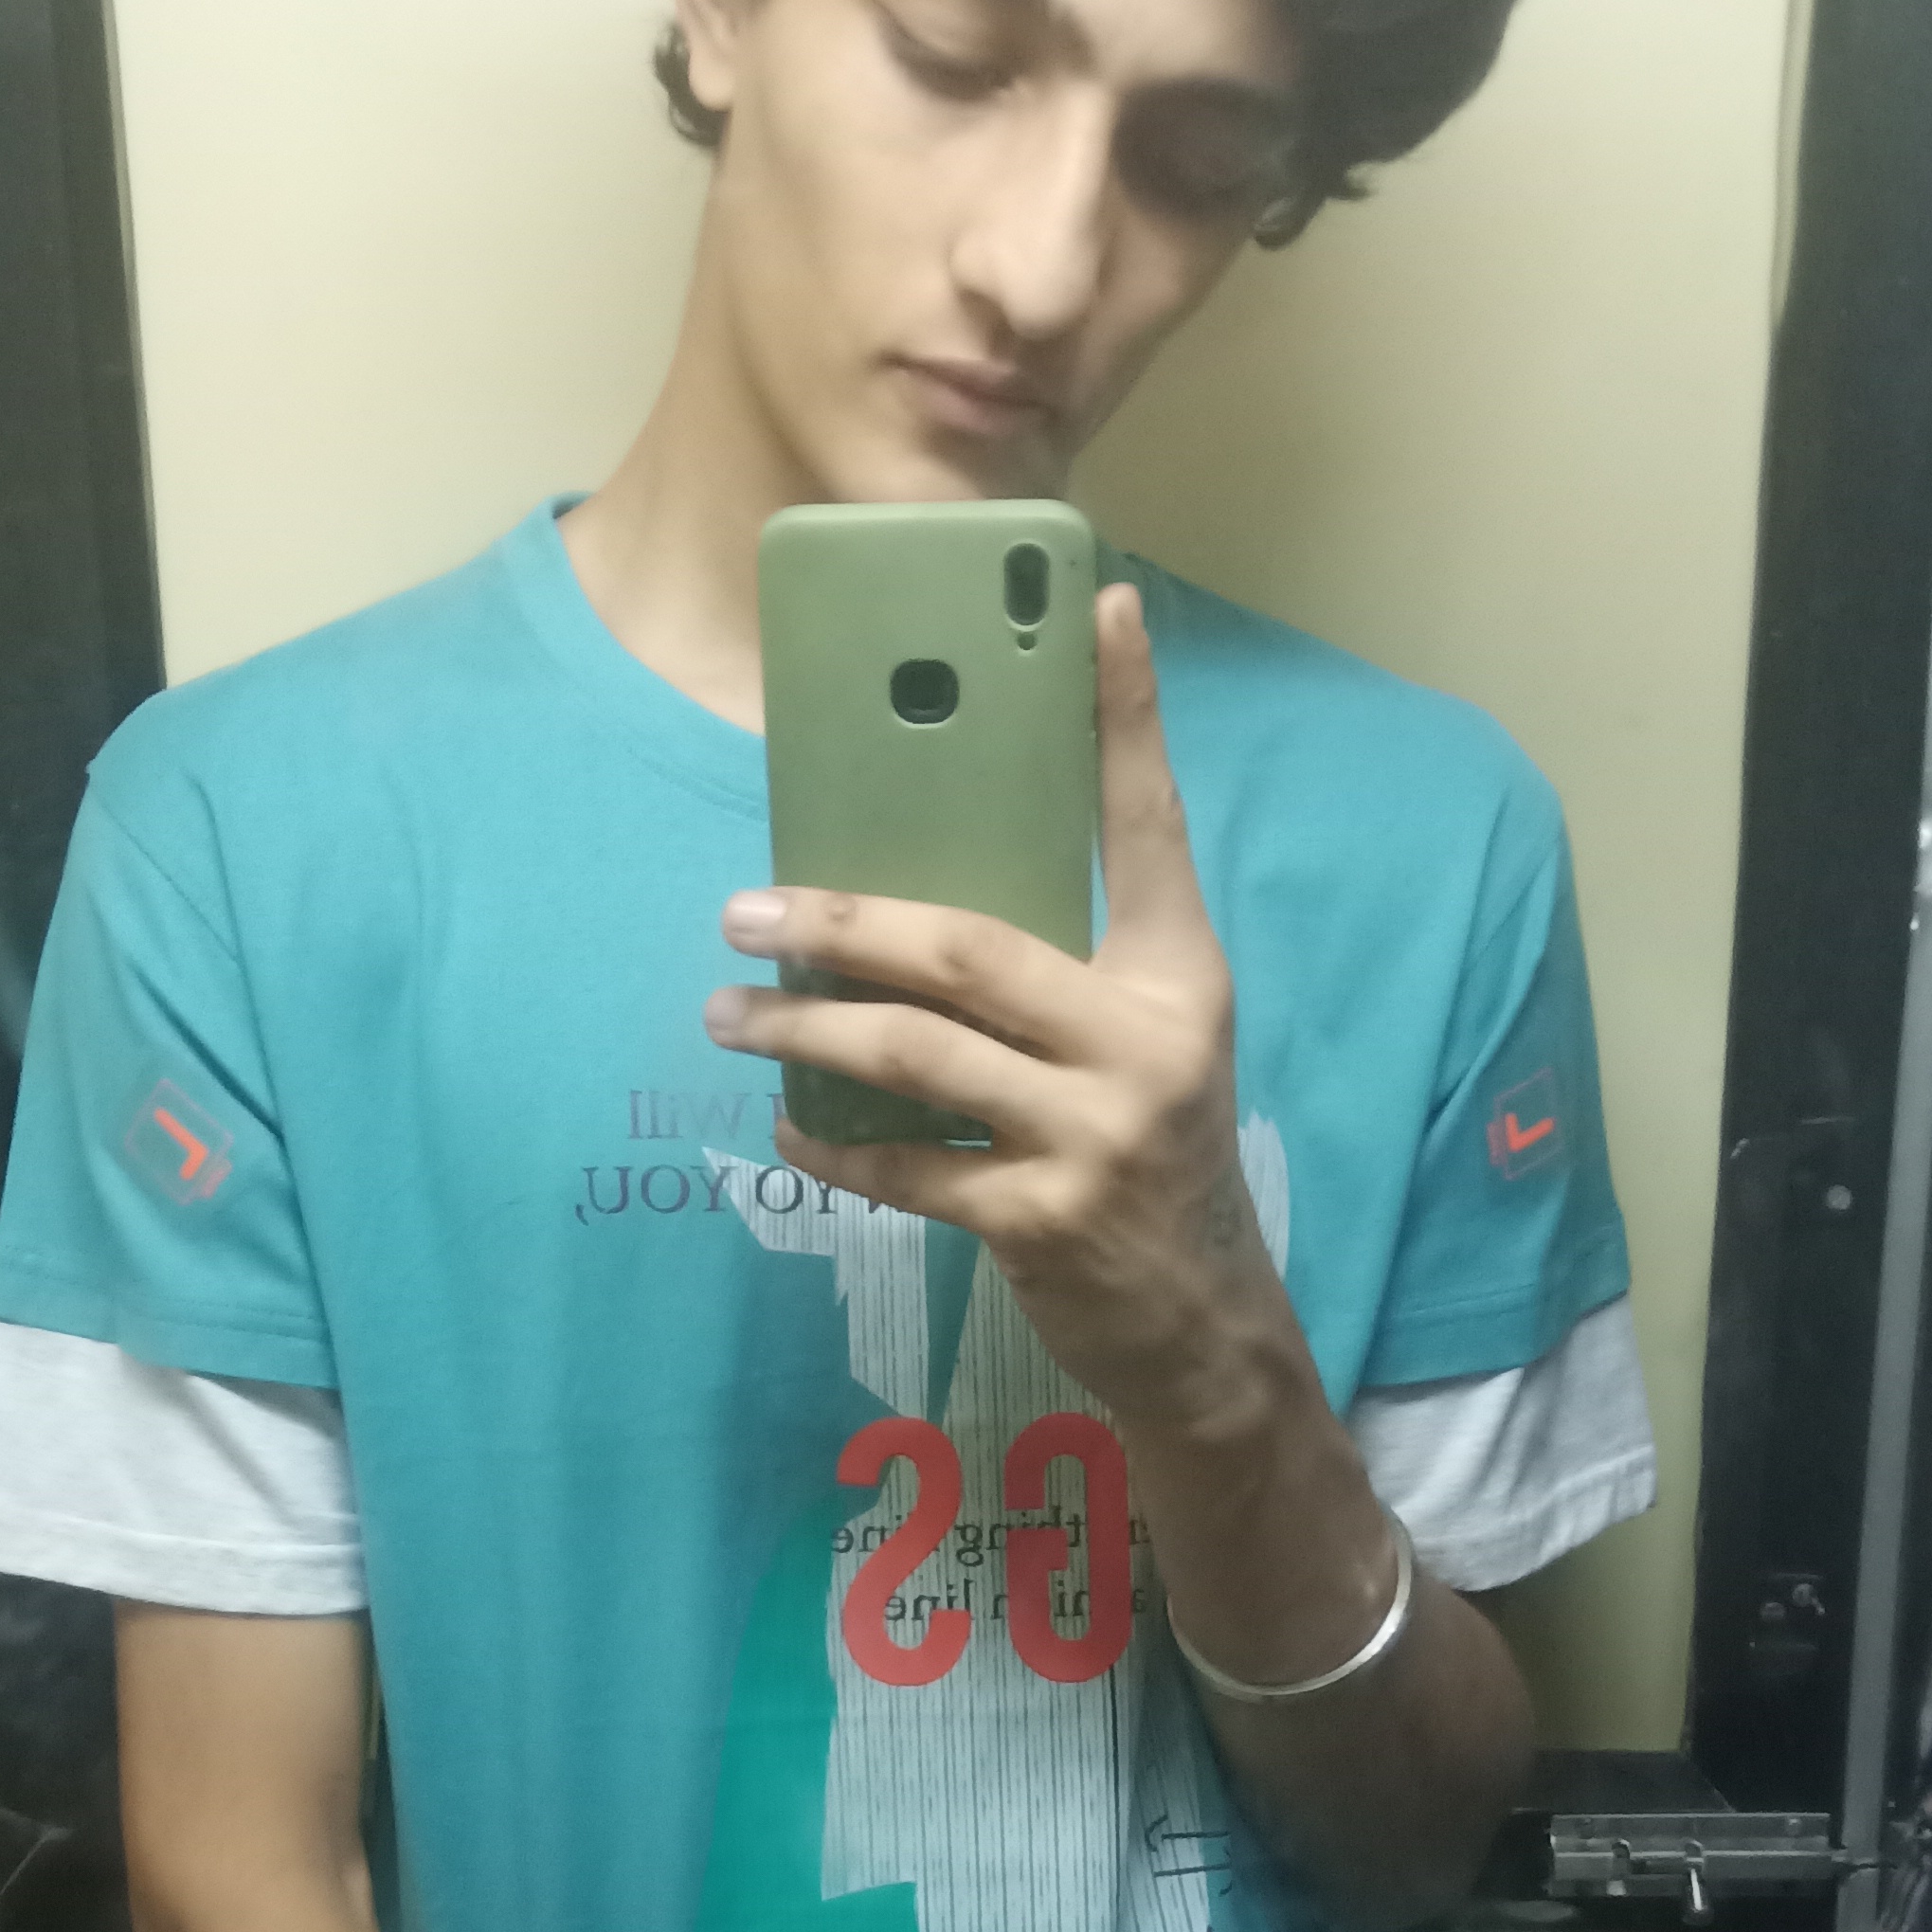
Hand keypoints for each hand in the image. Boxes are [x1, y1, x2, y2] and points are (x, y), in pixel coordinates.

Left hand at [707, 583, 1282, 1441]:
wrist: (1203, 1326)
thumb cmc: (1151, 1157)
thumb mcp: (1147, 1042)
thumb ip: (1070, 963)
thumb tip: (925, 891)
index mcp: (1178, 977)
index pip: (1149, 825)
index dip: (1127, 716)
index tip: (1105, 606)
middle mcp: (1144, 1043)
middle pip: (970, 949)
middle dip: (844, 920)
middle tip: (747, 907)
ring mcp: (1094, 1137)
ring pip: (917, 1057)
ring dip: (804, 1031)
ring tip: (728, 1013)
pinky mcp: (1042, 1221)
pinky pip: (907, 1167)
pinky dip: (835, 1144)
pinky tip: (787, 1124)